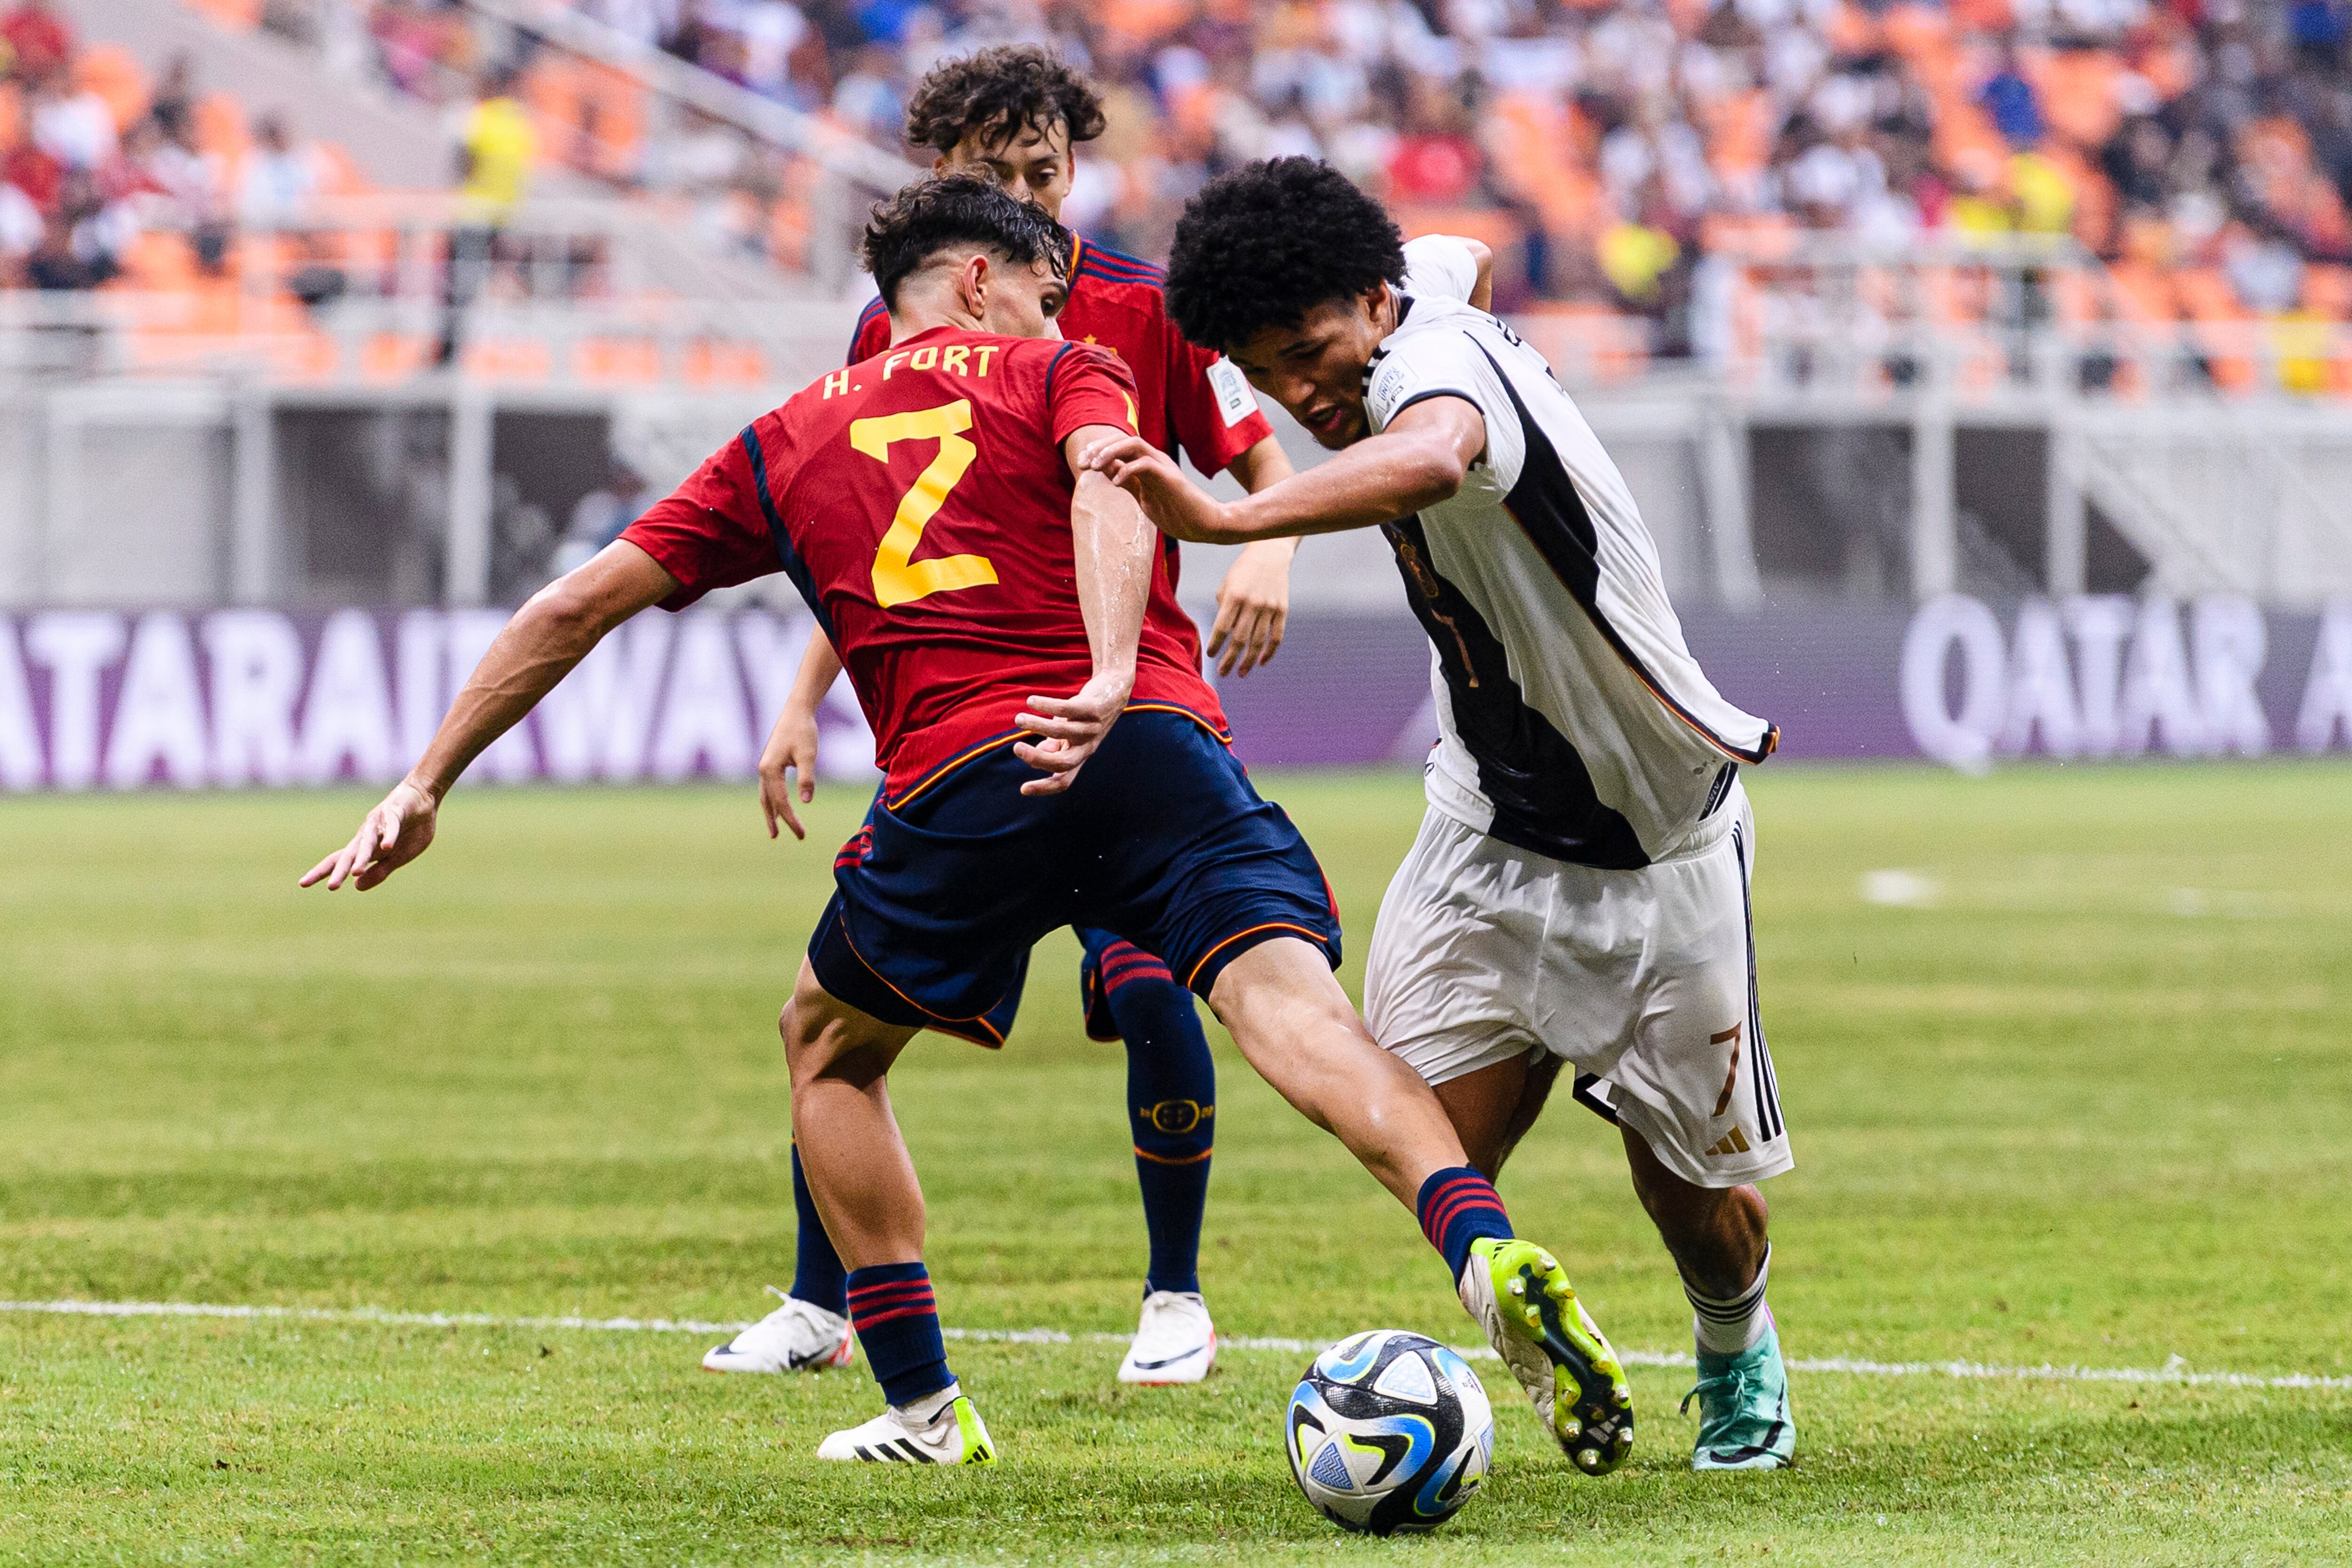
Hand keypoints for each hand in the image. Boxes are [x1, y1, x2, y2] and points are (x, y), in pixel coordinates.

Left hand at [300, 779, 437, 891]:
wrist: (423, 797)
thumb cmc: (410, 828)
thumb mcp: (397, 857)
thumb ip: (379, 871)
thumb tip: (356, 886)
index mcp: (365, 847)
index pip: (340, 860)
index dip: (322, 871)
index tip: (303, 884)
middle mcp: (366, 834)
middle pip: (349, 853)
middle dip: (339, 870)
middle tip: (331, 887)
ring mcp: (379, 823)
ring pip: (367, 842)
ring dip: (361, 857)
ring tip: (355, 872)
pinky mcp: (395, 812)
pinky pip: (391, 826)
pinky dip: (389, 836)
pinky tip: (387, 847)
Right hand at [759, 706, 821, 840]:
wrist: (797, 710)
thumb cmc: (803, 731)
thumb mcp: (808, 755)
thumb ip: (806, 778)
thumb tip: (805, 801)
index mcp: (769, 770)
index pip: (781, 802)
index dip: (791, 820)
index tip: (801, 835)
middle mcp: (763, 770)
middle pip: (769, 802)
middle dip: (777, 821)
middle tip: (780, 838)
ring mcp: (765, 766)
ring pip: (765, 796)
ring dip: (770, 813)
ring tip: (774, 830)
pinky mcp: (770, 763)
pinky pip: (768, 788)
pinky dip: (771, 801)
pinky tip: (777, 807)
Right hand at [1012, 669, 1132, 795]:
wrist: (1113, 690)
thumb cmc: (1083, 716)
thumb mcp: (1068, 734)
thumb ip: (1053, 747)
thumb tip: (1035, 760)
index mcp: (1079, 756)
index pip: (1064, 780)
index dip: (1045, 788)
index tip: (1023, 790)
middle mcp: (1087, 746)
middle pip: (1064, 762)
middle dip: (1037, 758)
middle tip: (1016, 748)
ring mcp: (1091, 728)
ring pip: (1061, 732)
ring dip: (1036, 725)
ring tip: (1019, 719)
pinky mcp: (1092, 708)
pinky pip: (1066, 709)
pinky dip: (1046, 706)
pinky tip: (1031, 701)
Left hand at [1077, 433, 1233, 542]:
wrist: (1205, 524)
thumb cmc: (1177, 512)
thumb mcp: (1143, 496)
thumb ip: (1127, 481)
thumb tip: (1106, 471)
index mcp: (1148, 464)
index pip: (1120, 447)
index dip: (1098, 450)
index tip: (1081, 462)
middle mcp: (1155, 460)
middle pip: (1125, 440)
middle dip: (1100, 447)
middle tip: (1082, 462)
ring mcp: (1164, 467)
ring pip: (1135, 445)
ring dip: (1111, 452)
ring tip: (1094, 465)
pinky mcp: (1171, 478)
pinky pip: (1146, 465)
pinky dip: (1127, 469)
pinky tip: (1115, 482)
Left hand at [1209, 538, 1294, 676]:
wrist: (1269, 554)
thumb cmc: (1242, 572)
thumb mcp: (1226, 585)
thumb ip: (1223, 609)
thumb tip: (1223, 636)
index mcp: (1234, 596)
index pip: (1222, 627)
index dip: (1215, 644)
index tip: (1211, 656)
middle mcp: (1252, 603)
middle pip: (1240, 639)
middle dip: (1229, 659)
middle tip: (1222, 673)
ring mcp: (1269, 608)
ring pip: (1258, 642)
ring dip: (1248, 661)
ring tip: (1240, 673)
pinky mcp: (1282, 610)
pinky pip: (1276, 637)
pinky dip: (1269, 652)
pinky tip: (1260, 662)